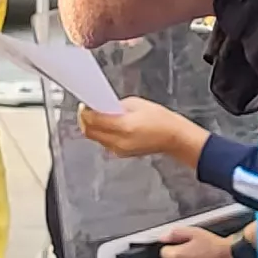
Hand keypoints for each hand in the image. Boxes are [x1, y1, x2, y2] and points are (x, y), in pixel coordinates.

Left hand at [78, 99, 205, 165]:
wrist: (173, 137)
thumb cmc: (160, 119)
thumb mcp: (136, 104)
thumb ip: (115, 106)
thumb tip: (101, 107)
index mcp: (124, 126)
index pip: (93, 121)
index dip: (85, 112)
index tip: (84, 106)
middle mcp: (119, 141)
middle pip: (90, 132)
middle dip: (85, 120)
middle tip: (87, 110)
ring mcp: (119, 150)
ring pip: (96, 138)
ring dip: (92, 127)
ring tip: (98, 117)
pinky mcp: (121, 154)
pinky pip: (104, 143)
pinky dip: (101, 134)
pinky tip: (108, 126)